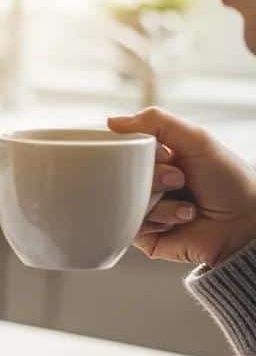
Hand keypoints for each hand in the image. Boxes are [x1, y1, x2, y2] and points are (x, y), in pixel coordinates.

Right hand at [108, 108, 255, 266]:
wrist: (244, 223)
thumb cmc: (229, 180)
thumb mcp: (196, 140)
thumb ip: (156, 122)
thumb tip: (112, 121)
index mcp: (156, 158)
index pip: (126, 149)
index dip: (141, 152)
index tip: (165, 155)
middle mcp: (147, 182)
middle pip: (124, 176)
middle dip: (154, 178)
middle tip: (179, 180)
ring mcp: (143, 208)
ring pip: (127, 202)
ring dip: (160, 204)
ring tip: (186, 207)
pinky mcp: (142, 234)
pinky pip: (131, 225)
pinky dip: (158, 222)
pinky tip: (179, 223)